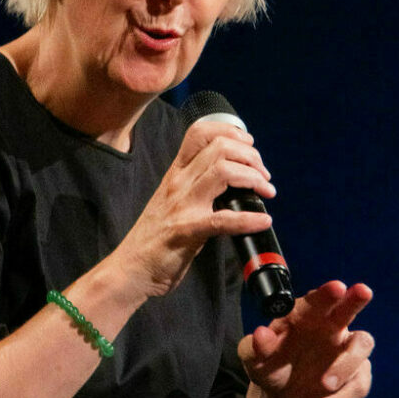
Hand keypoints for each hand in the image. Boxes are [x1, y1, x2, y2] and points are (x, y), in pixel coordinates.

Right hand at [112, 120, 275, 297]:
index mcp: (176, 173)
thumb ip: (195, 185)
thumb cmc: (154, 236)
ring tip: (267, 190)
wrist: (131, 267)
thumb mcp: (172, 199)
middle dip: (250, 155)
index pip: (200, 132)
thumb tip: (233, 180)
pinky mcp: (187, 231)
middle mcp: (178, 182)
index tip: (249, 145)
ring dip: (253, 178)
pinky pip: (223, 219)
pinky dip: (249, 219)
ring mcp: (182, 205)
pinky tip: (263, 221)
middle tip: (264, 174)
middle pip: (219, 147)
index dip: (230, 131)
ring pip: (223, 171)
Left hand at [238, 281, 373, 397]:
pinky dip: (343, 397)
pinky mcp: (356, 374)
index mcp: (303, 315)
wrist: (280, 395)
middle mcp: (329, 326)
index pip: (316, 300)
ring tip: (324, 384)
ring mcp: (346, 350)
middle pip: (348, 308)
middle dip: (355, 300)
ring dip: (346, 364)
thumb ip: (256, 346)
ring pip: (362, 345)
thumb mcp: (253, 358)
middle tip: (363, 292)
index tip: (336, 287)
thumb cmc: (268, 364)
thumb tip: (261, 335)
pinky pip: (360, 382)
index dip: (326, 294)